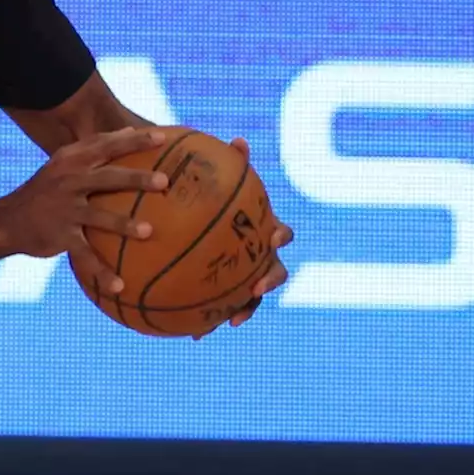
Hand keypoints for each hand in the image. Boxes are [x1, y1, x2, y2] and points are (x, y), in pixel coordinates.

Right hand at [0, 127, 167, 296]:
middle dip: (136, 178)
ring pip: (98, 216)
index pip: (105, 146)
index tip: (162, 137)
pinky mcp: (59, 236)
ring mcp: (63, 210)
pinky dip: (102, 272)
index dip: (133, 140)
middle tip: (164, 181)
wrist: (6, 221)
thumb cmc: (45, 190)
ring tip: (149, 232)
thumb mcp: (63, 164)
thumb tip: (130, 130)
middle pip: (108, 178)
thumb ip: (94, 148)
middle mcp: (68, 182)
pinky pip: (84, 256)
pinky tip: (121, 286)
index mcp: (71, 161)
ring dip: (124, 224)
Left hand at [194, 136, 294, 338]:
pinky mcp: (222, 294)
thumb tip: (239, 140)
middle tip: (256, 285)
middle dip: (270, 279)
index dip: (281, 235)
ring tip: (229, 321)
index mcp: (261, 229)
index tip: (274, 236)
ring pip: (250, 298)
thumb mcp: (214, 180)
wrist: (192, 220)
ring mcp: (241, 276)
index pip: (280, 231)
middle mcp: (257, 255)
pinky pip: (218, 310)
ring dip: (244, 310)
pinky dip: (209, 322)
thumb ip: (228, 165)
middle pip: (275, 269)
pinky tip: (193, 333)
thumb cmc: (209, 197)